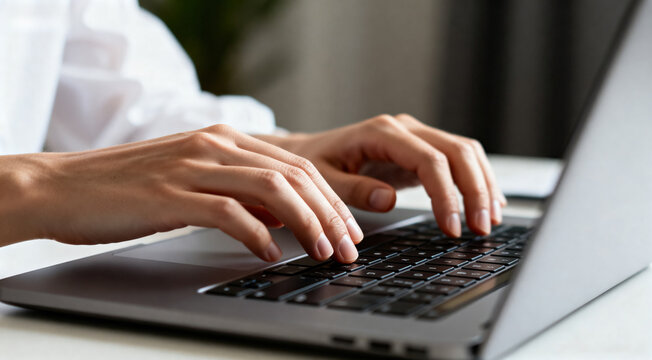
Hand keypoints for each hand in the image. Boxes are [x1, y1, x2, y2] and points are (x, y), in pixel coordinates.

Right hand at [0, 125, 363, 262]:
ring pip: (272, 188)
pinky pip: (229, 211)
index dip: (330, 198)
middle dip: (330, 213)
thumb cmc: (129, 189)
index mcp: (224, 139)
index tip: (348, 228)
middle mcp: (215, 145)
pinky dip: (258, 234)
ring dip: (306, 223)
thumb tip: (283, 218)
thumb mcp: (194, 181)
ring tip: (324, 252)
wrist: (63, 185)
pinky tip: (271, 253)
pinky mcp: (171, 193)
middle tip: (349, 247)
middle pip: (295, 175)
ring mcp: (193, 166)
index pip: (296, 165)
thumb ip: (238, 191)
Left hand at [256, 114, 506, 236]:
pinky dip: (476, 180)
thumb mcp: (322, 179)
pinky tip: (486, 203)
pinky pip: (458, 159)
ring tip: (489, 221)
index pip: (429, 159)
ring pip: (465, 152)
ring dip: (482, 185)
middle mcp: (404, 129)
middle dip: (475, 191)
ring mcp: (416, 137)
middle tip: (480, 228)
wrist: (310, 151)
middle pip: (456, 152)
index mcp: (381, 132)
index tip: (453, 227)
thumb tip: (387, 199)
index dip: (446, 194)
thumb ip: (352, 189)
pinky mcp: (421, 149)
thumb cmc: (313, 164)